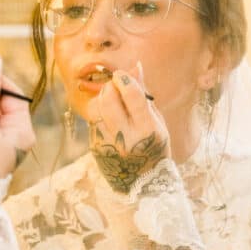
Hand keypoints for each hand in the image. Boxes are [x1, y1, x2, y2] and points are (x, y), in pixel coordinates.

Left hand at [89, 63, 169, 192]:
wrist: (144, 183)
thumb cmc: (154, 146)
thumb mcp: (156, 122)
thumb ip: (143, 95)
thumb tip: (135, 67)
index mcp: (148, 130)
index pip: (132, 95)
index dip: (124, 78)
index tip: (121, 74)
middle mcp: (127, 139)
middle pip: (108, 99)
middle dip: (110, 87)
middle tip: (115, 86)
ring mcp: (110, 145)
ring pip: (97, 109)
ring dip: (104, 100)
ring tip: (114, 104)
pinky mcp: (97, 149)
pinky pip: (94, 122)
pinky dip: (101, 116)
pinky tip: (111, 123)